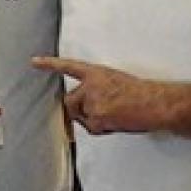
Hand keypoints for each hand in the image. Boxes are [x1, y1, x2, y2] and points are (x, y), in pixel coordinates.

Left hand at [31, 56, 180, 134]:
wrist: (155, 103)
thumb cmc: (141, 93)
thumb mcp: (116, 81)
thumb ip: (97, 88)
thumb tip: (88, 105)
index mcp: (96, 73)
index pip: (69, 67)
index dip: (50, 64)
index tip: (34, 62)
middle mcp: (91, 86)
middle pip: (70, 101)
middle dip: (78, 109)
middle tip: (99, 110)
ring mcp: (92, 103)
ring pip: (81, 116)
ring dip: (92, 119)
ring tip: (114, 115)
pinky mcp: (97, 118)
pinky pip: (90, 127)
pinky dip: (100, 128)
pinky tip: (115, 122)